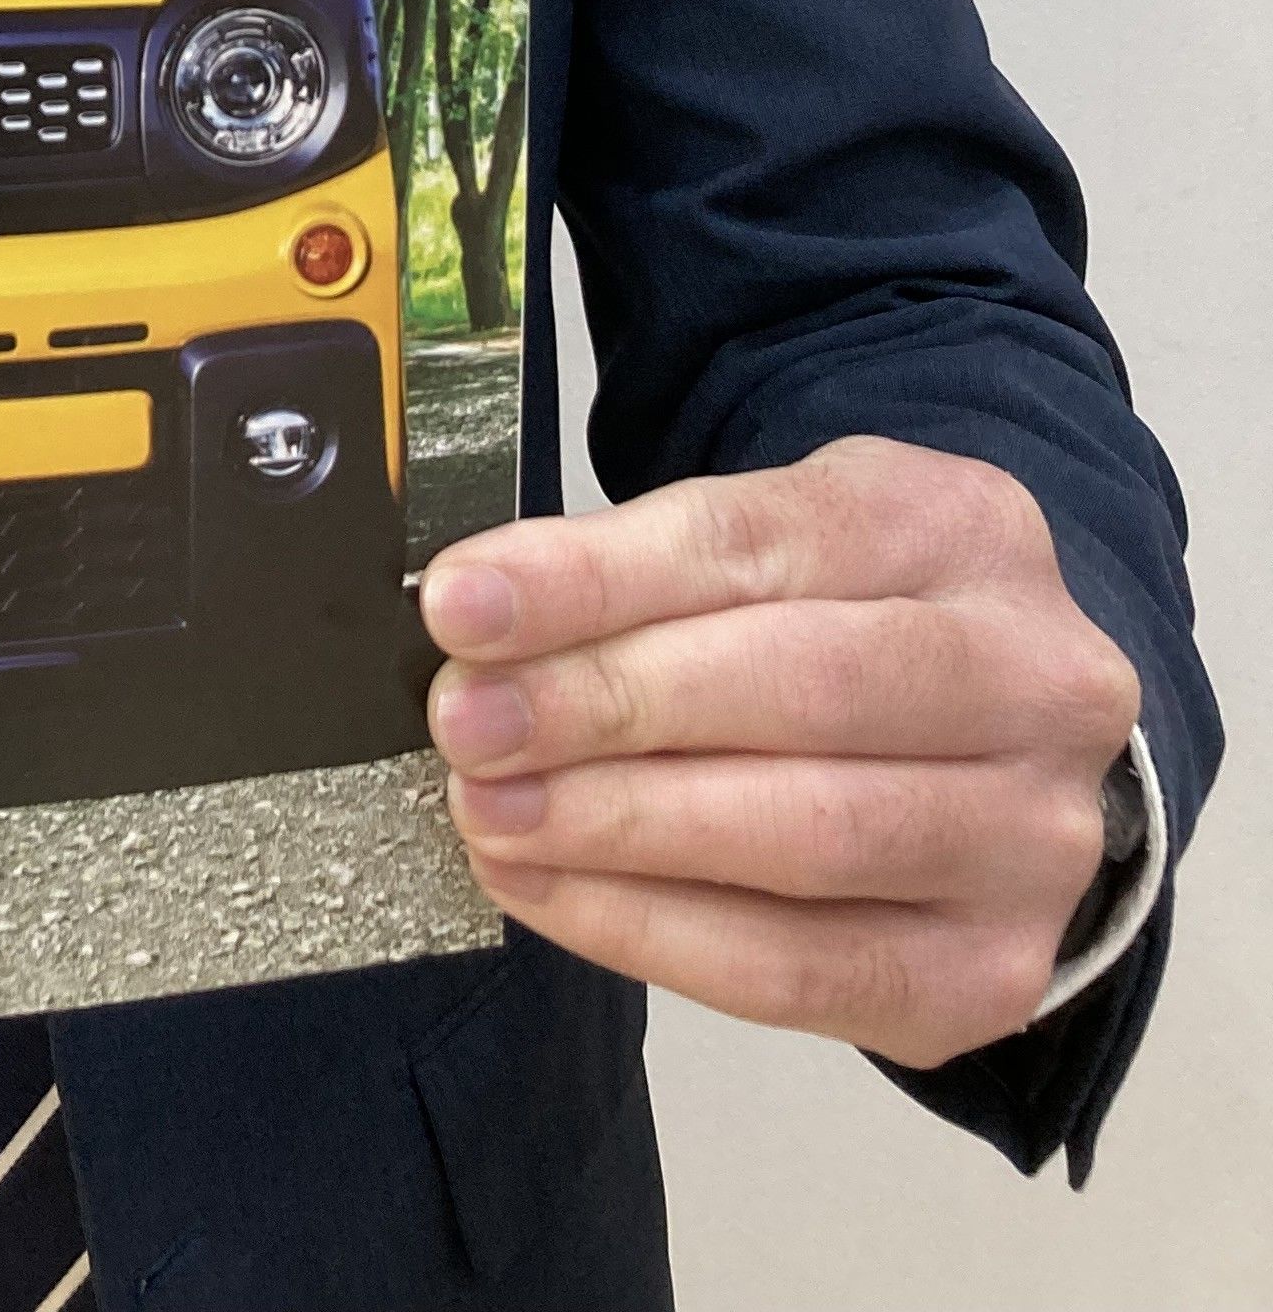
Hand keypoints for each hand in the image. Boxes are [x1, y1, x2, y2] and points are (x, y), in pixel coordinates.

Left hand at [423, 436, 1138, 1066]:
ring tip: (490, 810)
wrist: (992, 744)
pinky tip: (550, 890)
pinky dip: (654, 932)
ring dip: (618, 827)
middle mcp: (1036, 680)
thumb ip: (642, 570)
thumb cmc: (845, 622)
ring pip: (807, 835)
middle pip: (798, 687)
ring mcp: (1034, 837)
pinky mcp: (992, 971)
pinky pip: (802, 969)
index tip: (463, 605)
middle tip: (469, 724)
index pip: (756, 542)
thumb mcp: (772, 538)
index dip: (596, 579)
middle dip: (605, 704)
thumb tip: (475, 621)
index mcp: (964, 528)